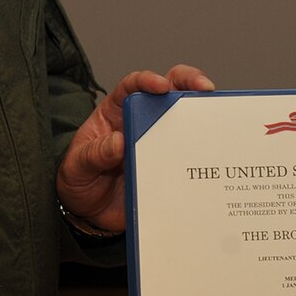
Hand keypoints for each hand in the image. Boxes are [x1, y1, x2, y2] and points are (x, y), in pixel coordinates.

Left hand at [56, 64, 213, 233]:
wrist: (91, 215)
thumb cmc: (80, 182)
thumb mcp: (77, 167)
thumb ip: (93, 155)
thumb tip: (118, 142)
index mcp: (116, 112)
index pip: (133, 86)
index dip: (148, 80)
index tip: (161, 86)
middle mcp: (141, 121)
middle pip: (169, 89)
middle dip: (189, 82)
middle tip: (205, 88)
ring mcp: (158, 142)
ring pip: (186, 119)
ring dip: (203, 114)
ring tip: (218, 118)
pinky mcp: (170, 164)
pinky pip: (190, 154)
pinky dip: (205, 151)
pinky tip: (216, 156)